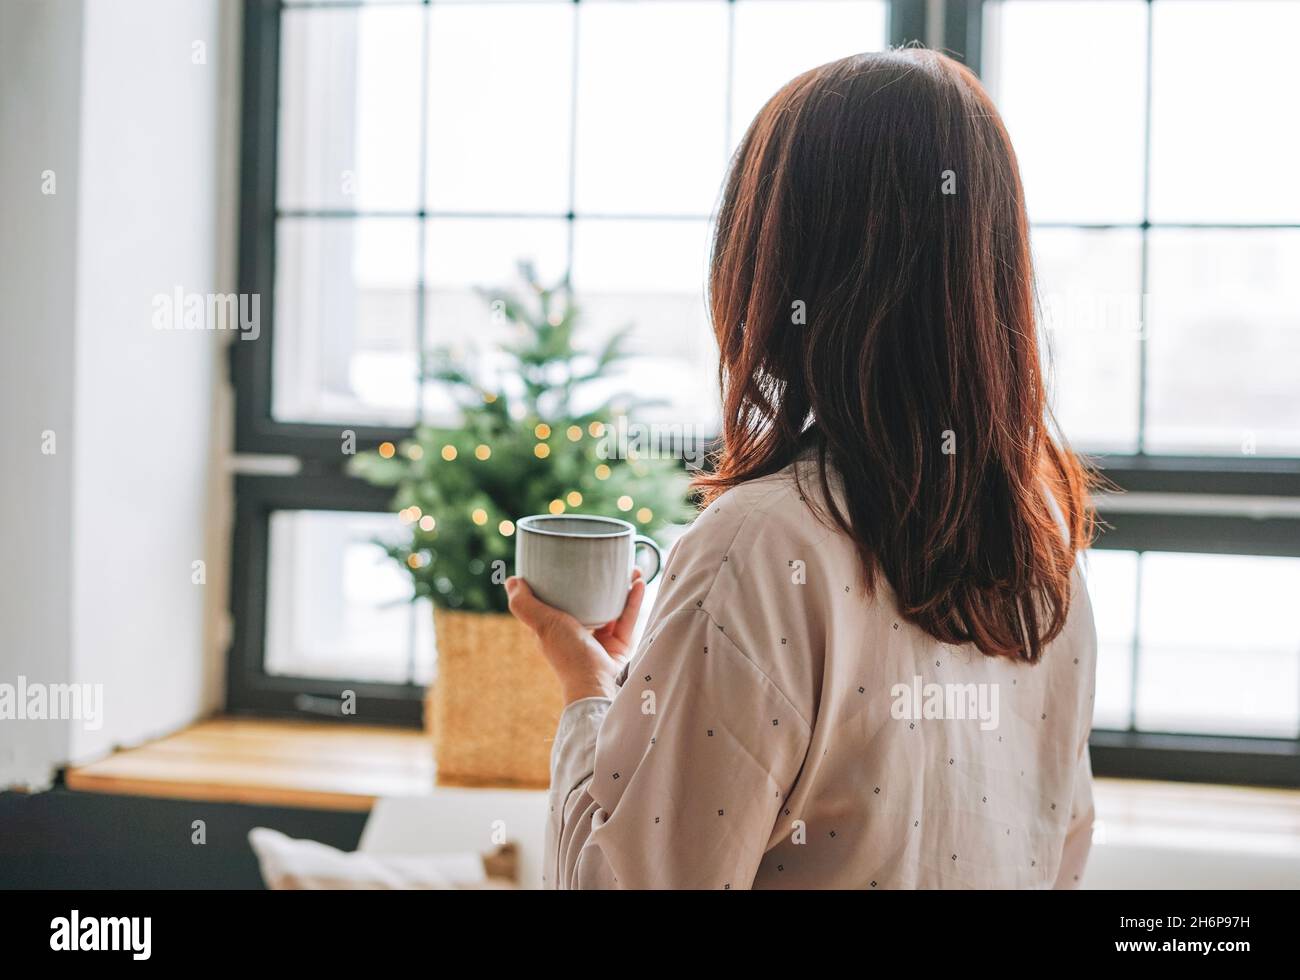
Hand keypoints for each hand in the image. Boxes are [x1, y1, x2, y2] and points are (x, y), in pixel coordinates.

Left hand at [505, 568, 645, 704]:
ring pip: (612, 608)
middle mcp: (576, 633)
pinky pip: (627, 619)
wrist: (597, 684)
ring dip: (622, 588)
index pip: (557, 601)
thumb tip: (511, 580)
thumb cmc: (568, 654)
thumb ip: (525, 604)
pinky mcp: (619, 646)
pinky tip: (639, 583)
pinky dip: (633, 601)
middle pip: (589, 602)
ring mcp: (599, 640)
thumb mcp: (543, 624)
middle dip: (600, 582)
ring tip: (632, 567)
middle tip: (609, 562)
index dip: (565, 582)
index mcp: (555, 628)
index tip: (575, 560)